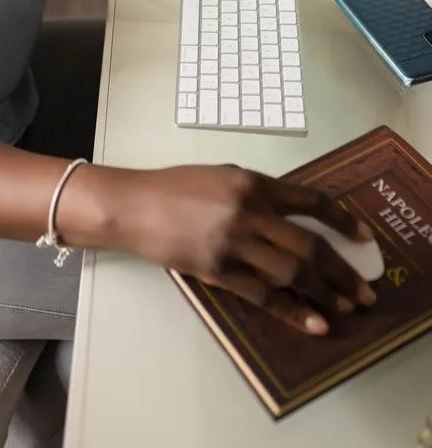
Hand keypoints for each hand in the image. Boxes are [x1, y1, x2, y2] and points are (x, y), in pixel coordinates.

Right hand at [115, 164, 376, 334]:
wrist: (134, 205)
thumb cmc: (175, 187)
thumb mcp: (222, 176)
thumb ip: (256, 192)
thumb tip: (292, 215)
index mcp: (252, 182)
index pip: (311, 201)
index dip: (343, 221)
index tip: (364, 237)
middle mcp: (248, 211)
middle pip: (309, 244)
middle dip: (342, 271)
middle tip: (364, 290)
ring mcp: (233, 243)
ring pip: (292, 271)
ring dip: (324, 292)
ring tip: (345, 307)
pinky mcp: (217, 270)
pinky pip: (263, 294)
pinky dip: (292, 310)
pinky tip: (312, 321)